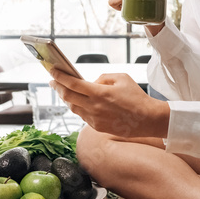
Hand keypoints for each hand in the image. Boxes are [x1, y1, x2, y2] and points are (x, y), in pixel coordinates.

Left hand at [50, 68, 168, 138]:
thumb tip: (90, 83)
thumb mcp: (122, 78)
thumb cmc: (136, 97)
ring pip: (73, 107)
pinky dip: (78, 107)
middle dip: (57, 87)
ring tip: (64, 90)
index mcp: (99, 93)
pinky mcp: (97, 127)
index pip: (72, 84)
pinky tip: (78, 101)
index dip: (59, 77)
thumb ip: (102, 78)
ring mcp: (94, 119)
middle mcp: (94, 107)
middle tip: (53, 81)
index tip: (52, 71)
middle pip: (67, 97)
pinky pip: (82, 115)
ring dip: (66, 98)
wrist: (147, 119)